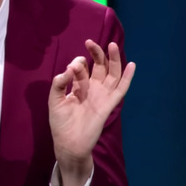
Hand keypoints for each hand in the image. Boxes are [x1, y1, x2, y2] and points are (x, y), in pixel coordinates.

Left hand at [48, 40, 135, 185]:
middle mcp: (92, 88)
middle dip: (95, 53)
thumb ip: (59, 84)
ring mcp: (102, 95)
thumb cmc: (60, 123)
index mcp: (78, 86)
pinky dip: (127, 77)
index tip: (70, 68)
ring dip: (113, 59)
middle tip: (89, 42)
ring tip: (113, 45)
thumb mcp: (54, 100)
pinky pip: (121, 89)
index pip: (81, 68)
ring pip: (111, 73)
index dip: (77, 64)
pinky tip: (131, 65)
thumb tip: (68, 69)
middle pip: (98, 66)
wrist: (69, 144)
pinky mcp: (109, 104)